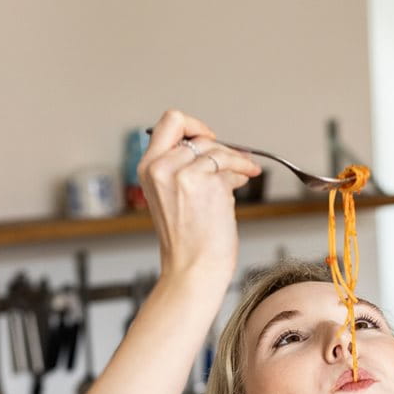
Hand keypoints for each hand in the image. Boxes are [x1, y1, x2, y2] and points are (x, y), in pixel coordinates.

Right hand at [138, 109, 261, 285]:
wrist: (193, 269)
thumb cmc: (188, 243)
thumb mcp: (174, 199)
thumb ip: (187, 172)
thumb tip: (221, 153)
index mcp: (148, 169)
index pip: (169, 124)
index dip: (192, 126)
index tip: (208, 138)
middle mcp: (161, 167)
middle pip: (195, 133)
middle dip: (220, 146)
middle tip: (236, 160)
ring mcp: (184, 173)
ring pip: (217, 149)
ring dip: (236, 160)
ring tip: (245, 172)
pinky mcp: (208, 183)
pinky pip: (231, 165)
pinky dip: (242, 170)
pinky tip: (245, 180)